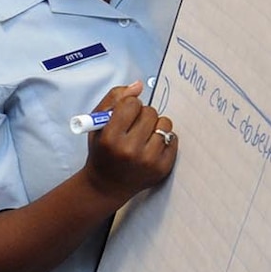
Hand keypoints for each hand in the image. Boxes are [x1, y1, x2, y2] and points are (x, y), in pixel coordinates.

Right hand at [82, 80, 175, 205]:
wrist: (106, 186)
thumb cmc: (101, 151)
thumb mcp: (96, 124)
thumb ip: (114, 99)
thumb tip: (138, 85)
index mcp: (110, 138)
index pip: (131, 104)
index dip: (128, 106)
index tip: (124, 115)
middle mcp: (129, 150)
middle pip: (150, 112)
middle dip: (142, 115)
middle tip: (133, 127)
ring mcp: (148, 161)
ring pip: (164, 123)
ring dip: (155, 126)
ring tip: (143, 136)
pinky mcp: (162, 168)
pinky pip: (174, 138)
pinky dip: (164, 139)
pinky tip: (151, 147)